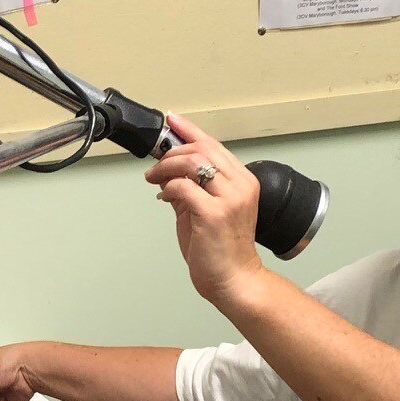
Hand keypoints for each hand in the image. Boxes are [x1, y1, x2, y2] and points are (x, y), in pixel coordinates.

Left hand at [143, 113, 267, 309]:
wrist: (234, 280)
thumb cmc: (222, 250)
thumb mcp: (206, 211)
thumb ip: (191, 190)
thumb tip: (169, 174)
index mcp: (243, 181)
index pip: (214, 144)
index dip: (190, 130)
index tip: (171, 120)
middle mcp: (240, 185)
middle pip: (202, 148)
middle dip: (172, 152)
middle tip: (155, 167)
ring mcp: (230, 199)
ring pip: (192, 162)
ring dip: (167, 167)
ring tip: (155, 180)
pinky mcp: (215, 213)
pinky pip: (183, 187)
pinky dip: (169, 188)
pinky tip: (164, 197)